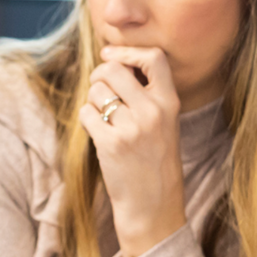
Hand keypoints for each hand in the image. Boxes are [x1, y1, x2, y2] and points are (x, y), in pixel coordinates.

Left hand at [77, 46, 187, 256]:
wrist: (153, 204)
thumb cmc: (154, 160)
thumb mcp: (164, 123)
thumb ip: (147, 94)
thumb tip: (112, 62)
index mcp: (170, 103)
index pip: (154, 57)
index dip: (127, 52)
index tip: (110, 55)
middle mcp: (152, 112)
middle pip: (114, 70)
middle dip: (99, 76)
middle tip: (99, 88)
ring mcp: (131, 128)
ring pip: (96, 91)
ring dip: (93, 100)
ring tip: (104, 117)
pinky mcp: (110, 144)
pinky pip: (86, 113)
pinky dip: (87, 119)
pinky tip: (98, 131)